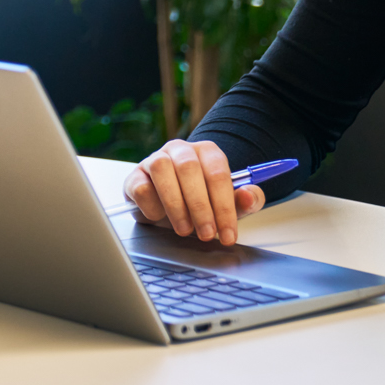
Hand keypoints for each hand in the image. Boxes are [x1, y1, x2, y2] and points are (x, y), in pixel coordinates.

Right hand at [122, 138, 265, 244]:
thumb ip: (246, 201)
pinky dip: (153, 206)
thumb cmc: (201, 205)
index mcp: (206, 152)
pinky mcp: (135, 176)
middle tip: (206, 234)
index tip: (228, 234)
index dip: (224, 205)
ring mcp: (154, 159)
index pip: (218, 172)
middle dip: (200, 206)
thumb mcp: (227, 206)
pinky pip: (141, 186)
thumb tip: (249, 195)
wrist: (169, 211)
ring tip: (184, 229)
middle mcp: (180, 150)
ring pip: (162, 170)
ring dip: (176, 204)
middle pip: (189, 168)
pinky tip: (161, 218)